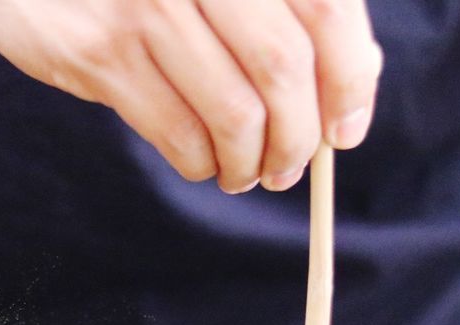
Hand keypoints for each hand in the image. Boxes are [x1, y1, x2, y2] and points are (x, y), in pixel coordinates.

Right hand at [0, 0, 381, 192]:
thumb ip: (278, 7)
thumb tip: (358, 76)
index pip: (326, 9)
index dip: (350, 78)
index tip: (345, 130)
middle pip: (284, 67)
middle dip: (298, 137)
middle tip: (290, 166)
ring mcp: (147, 5)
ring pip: (235, 112)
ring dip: (251, 162)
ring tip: (247, 173)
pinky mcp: (100, 52)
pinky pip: (179, 133)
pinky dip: (204, 164)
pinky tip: (204, 163)